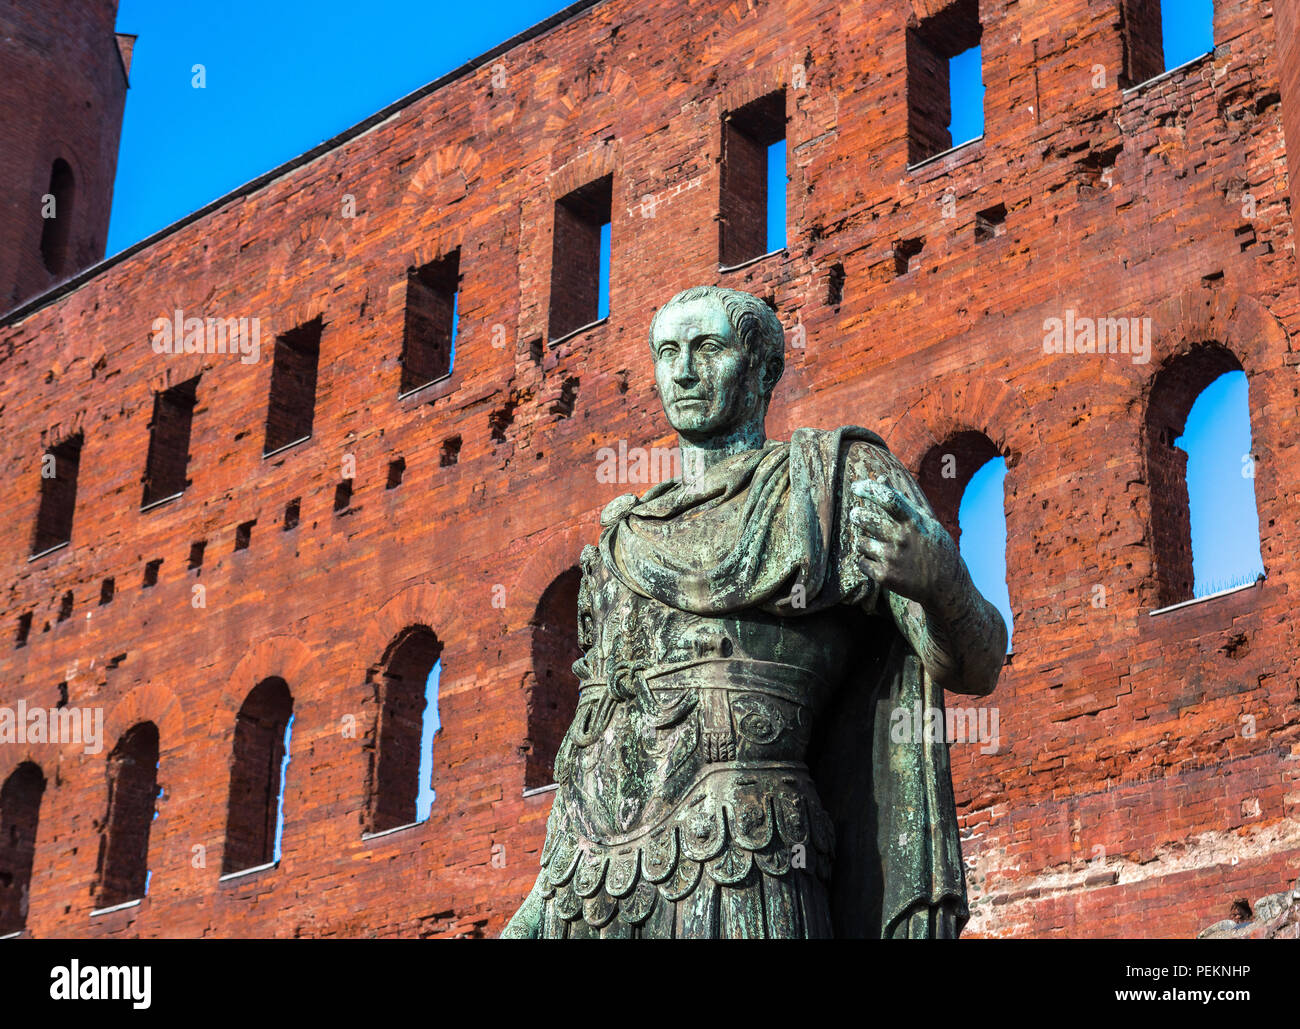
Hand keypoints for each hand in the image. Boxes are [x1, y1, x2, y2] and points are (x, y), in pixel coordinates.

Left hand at [849, 478, 959, 608]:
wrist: (945, 584)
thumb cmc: (933, 546)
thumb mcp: (924, 521)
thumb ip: (901, 500)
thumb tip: (880, 479)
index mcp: (913, 522)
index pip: (888, 499)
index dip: (869, 489)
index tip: (856, 486)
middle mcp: (902, 538)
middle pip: (865, 519)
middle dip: (857, 516)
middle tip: (857, 515)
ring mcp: (893, 558)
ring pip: (861, 542)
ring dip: (864, 542)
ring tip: (876, 544)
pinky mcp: (885, 576)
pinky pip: (861, 562)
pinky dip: (866, 561)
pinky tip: (880, 562)